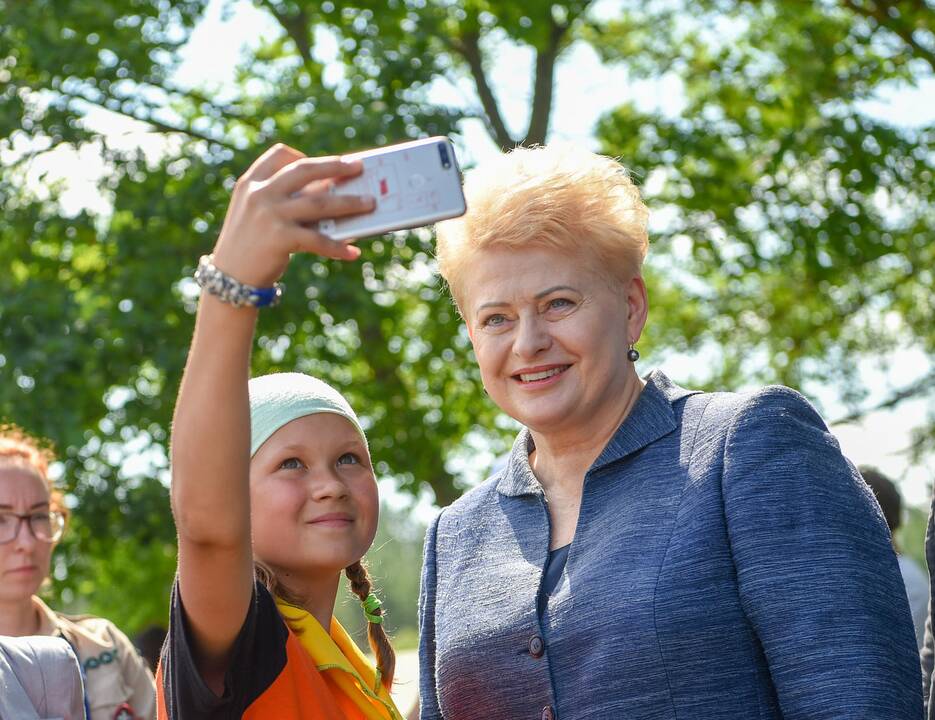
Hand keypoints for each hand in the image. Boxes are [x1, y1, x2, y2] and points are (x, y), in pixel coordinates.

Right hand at [211, 144, 374, 286]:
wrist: (230, 277)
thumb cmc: (250, 244)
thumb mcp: (257, 214)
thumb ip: (282, 200)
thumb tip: (330, 195)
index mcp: (252, 182)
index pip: (279, 155)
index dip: (303, 155)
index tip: (324, 162)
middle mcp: (260, 193)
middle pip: (305, 170)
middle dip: (335, 166)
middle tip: (358, 167)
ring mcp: (269, 214)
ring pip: (319, 203)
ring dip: (349, 203)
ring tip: (370, 204)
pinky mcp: (280, 238)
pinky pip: (318, 240)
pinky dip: (338, 247)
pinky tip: (353, 252)